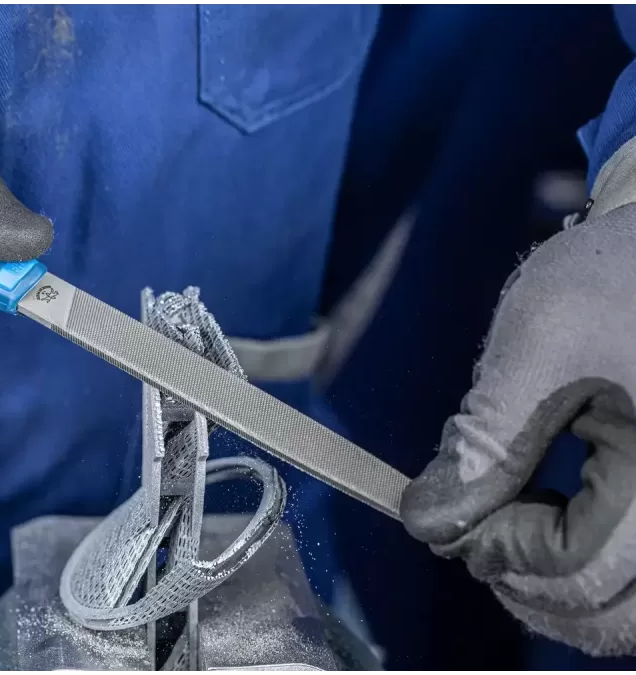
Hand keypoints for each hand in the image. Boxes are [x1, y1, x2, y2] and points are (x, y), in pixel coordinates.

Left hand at [401, 198, 635, 655]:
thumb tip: (428, 520)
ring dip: (558, 590)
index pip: (577, 563)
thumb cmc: (614, 282)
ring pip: (627, 610)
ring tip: (504, 536)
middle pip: (610, 609)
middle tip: (470, 537)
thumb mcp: (542, 344)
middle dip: (524, 583)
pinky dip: (589, 575)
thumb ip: (484, 439)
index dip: (497, 550)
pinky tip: (544, 531)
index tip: (443, 515)